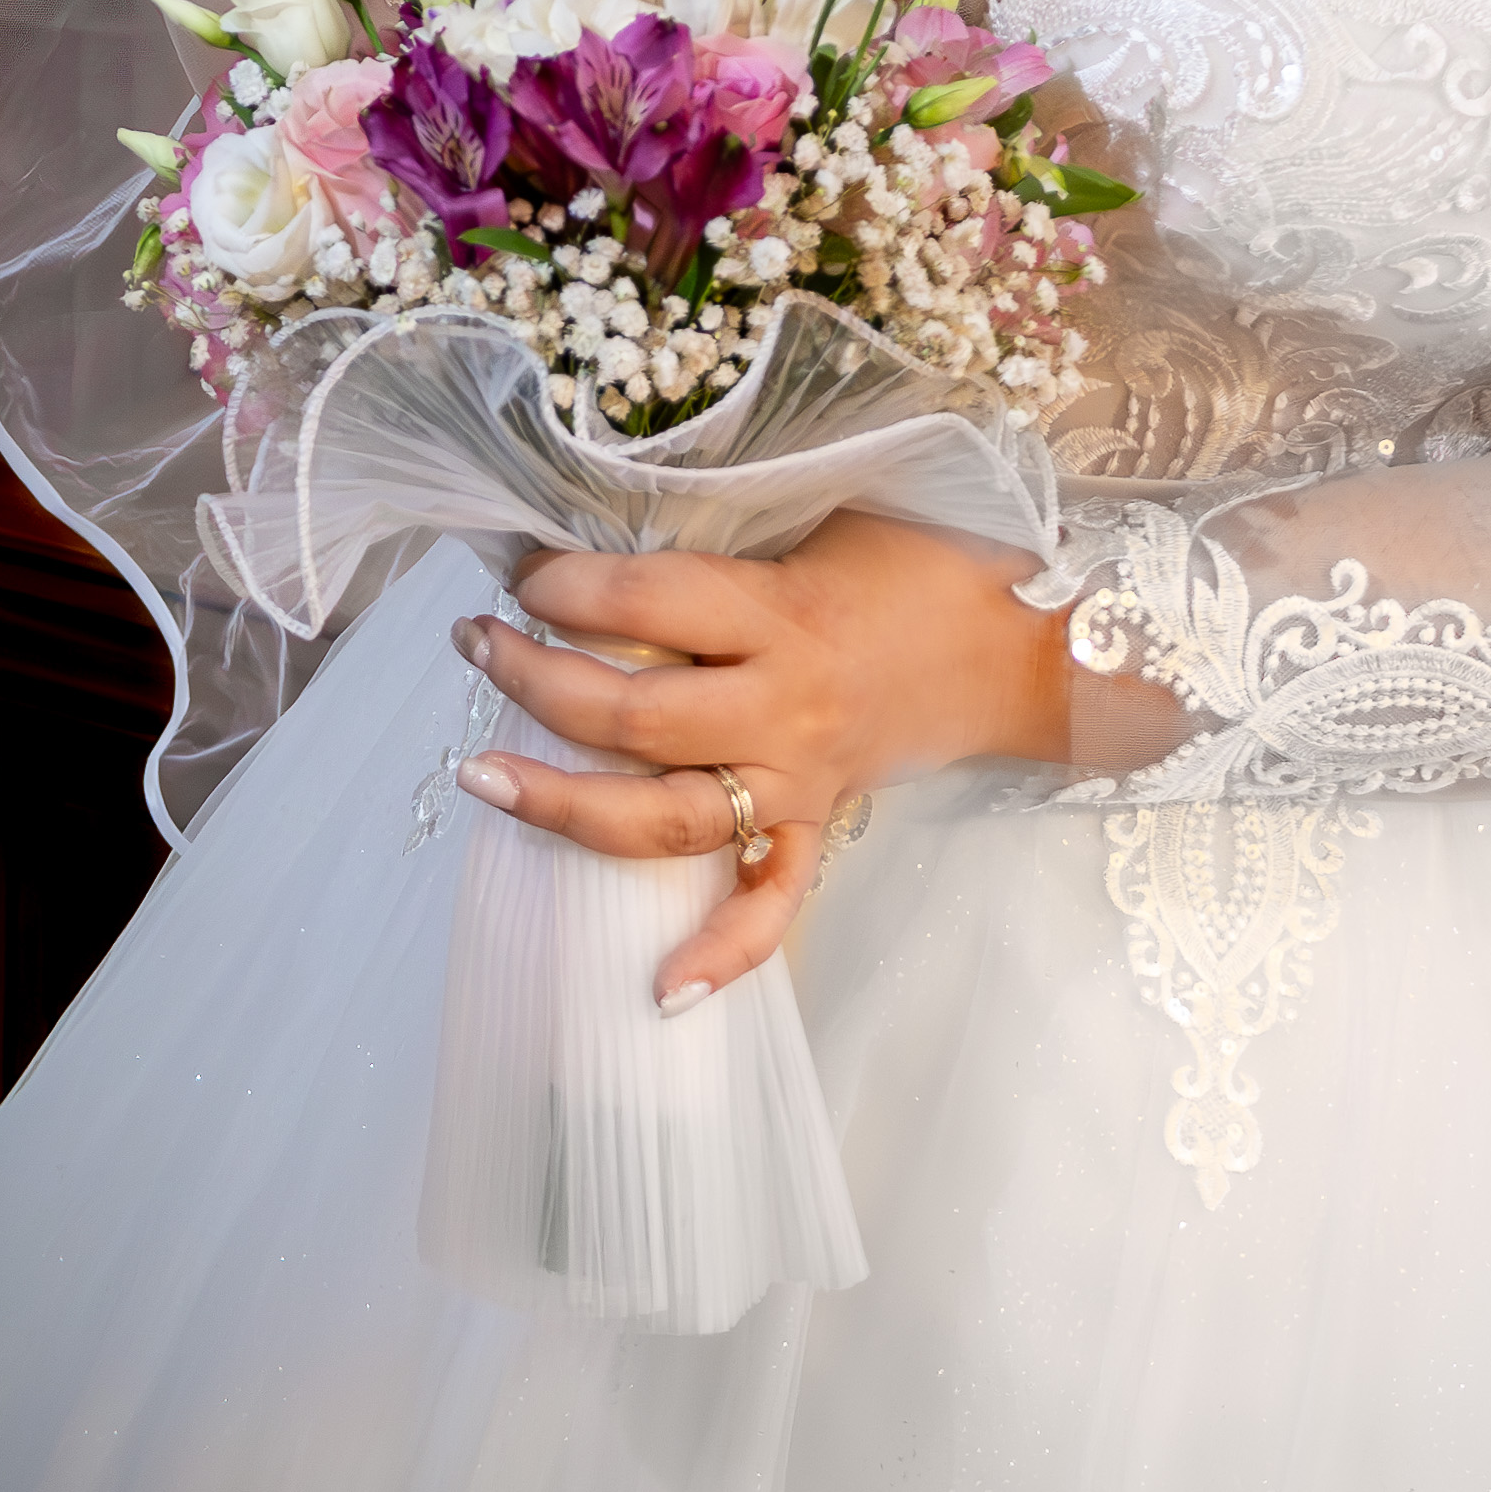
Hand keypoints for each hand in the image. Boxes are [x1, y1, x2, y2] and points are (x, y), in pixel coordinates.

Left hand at [451, 512, 1075, 1006]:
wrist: (1018, 648)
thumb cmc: (918, 562)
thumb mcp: (833, 509)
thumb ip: (732, 516)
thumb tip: (608, 501)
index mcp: (784, 615)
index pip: (649, 601)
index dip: (566, 586)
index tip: (519, 570)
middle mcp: (783, 708)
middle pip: (633, 715)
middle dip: (532, 679)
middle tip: (472, 641)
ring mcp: (797, 781)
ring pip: (665, 818)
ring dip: (563, 804)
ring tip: (479, 776)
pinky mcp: (817, 828)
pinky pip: (770, 905)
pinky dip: (721, 954)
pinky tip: (659, 990)